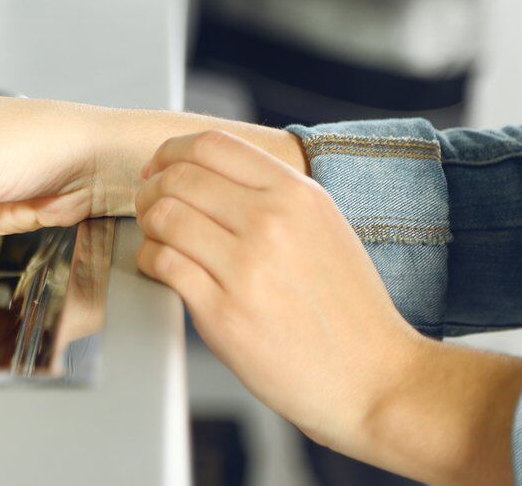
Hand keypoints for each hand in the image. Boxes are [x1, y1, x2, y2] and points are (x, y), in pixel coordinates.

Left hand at [135, 130, 422, 445]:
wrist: (373, 377)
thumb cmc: (346, 306)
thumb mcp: (323, 225)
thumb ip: (271, 193)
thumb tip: (206, 171)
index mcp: (296, 194)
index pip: (211, 144)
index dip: (170, 152)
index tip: (158, 169)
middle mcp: (271, 222)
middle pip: (178, 177)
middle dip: (151, 188)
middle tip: (148, 205)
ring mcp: (246, 268)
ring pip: (164, 216)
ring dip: (147, 223)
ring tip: (156, 238)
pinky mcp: (223, 312)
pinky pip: (162, 263)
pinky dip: (148, 259)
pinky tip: (160, 268)